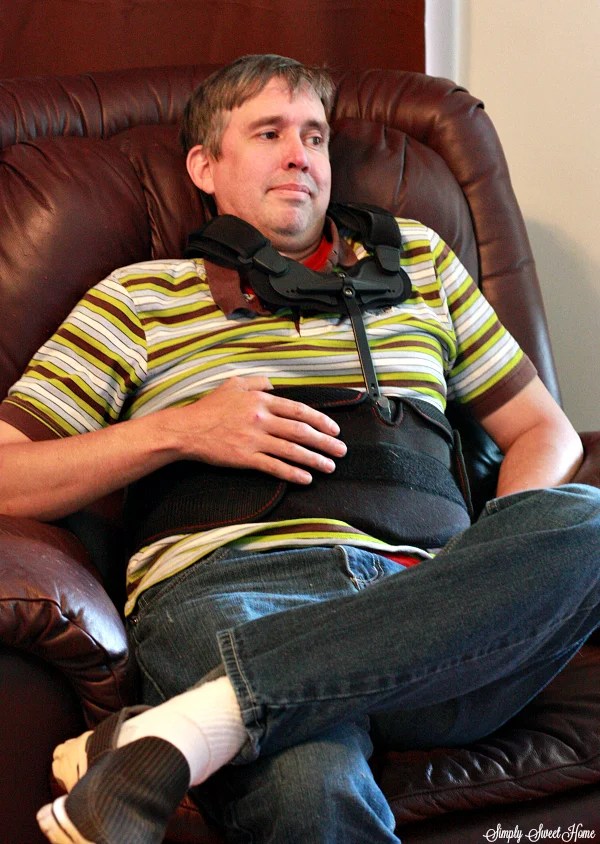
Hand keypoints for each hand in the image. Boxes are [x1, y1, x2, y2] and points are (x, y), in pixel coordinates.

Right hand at [165, 376, 346, 483]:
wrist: (187, 430)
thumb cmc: (209, 407)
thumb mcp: (233, 384)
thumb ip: (257, 382)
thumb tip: (275, 386)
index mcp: (261, 400)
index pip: (299, 410)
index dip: (321, 420)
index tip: (334, 429)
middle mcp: (261, 419)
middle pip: (301, 431)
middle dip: (325, 442)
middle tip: (341, 450)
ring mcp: (254, 439)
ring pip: (292, 450)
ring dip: (315, 459)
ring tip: (330, 466)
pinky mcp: (246, 458)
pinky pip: (275, 466)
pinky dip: (293, 473)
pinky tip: (307, 478)